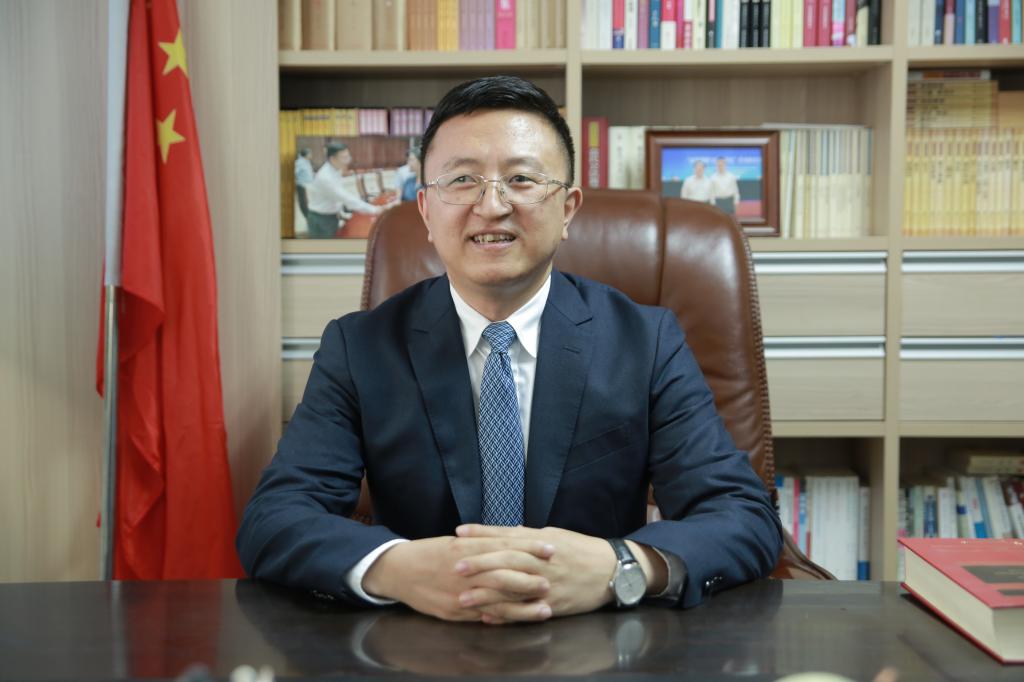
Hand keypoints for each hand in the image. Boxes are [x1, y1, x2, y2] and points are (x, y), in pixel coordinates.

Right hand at [362, 535, 555, 622]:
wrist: (399, 569)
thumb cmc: (431, 552)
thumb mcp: (458, 541)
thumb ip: (485, 541)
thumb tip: (515, 537)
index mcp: (468, 547)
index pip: (506, 546)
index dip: (530, 547)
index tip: (551, 549)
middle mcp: (466, 569)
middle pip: (504, 574)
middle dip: (530, 579)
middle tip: (551, 581)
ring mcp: (460, 592)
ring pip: (497, 600)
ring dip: (523, 606)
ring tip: (544, 608)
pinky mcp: (454, 610)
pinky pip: (482, 615)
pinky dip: (501, 618)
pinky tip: (517, 620)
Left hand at [454, 526, 668, 621]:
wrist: (612, 570)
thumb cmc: (582, 550)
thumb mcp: (556, 535)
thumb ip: (529, 535)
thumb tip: (504, 531)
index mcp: (541, 542)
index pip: (506, 535)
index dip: (482, 534)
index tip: (459, 532)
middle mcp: (541, 562)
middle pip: (505, 561)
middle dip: (479, 564)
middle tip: (455, 566)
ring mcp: (546, 585)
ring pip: (511, 590)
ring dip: (485, 595)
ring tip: (462, 598)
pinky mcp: (552, 605)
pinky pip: (524, 612)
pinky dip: (505, 615)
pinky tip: (487, 617)